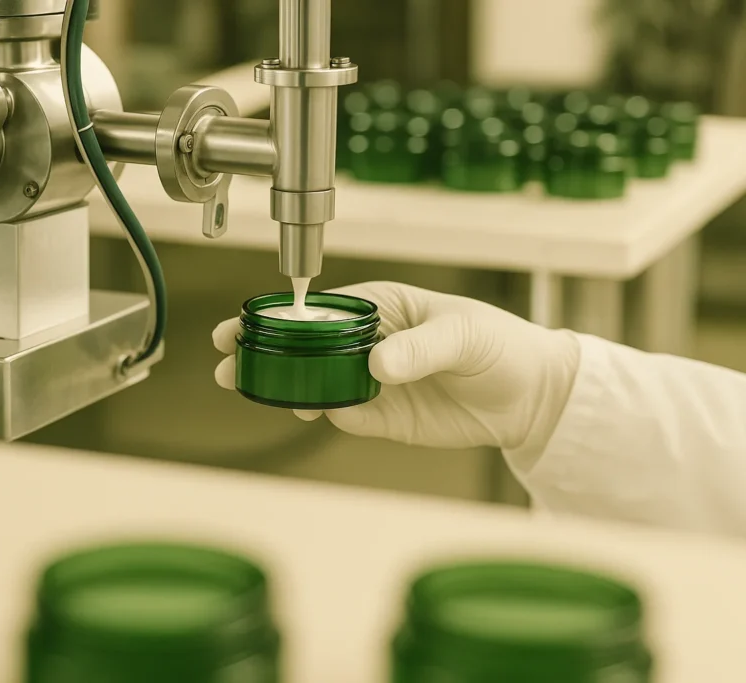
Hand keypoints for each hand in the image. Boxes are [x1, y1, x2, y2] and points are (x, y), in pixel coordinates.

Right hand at [213, 282, 580, 458]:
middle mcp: (367, 344)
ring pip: (314, 383)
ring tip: (257, 391)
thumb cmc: (498, 346)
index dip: (275, 317)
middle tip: (228, 366)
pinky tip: (313, 411)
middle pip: (302, 348)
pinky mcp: (382, 417)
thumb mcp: (461, 334)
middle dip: (262, 354)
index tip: (241, 325)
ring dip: (283, 387)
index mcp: (379, 308)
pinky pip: (343, 415)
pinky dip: (324, 414)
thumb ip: (418, 347)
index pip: (315, 310)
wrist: (529, 397)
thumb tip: (377, 364)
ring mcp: (371, 382)